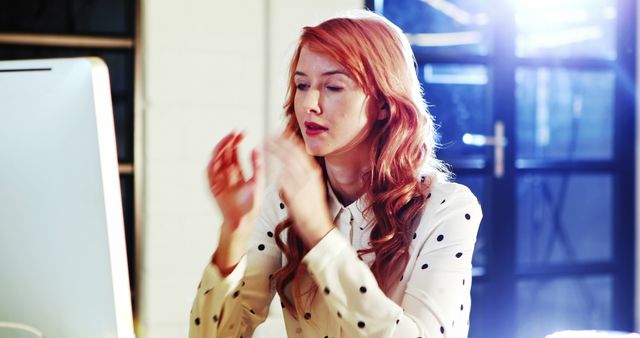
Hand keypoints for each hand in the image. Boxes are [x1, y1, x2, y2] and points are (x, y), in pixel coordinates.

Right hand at [207, 131, 264, 268]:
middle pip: (226, 154)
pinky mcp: (213, 187)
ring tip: (227, 140)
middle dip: (229, 142)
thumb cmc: (252, 206)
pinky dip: (212, 164)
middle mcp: (228, 175)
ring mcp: (219, 180)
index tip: (242, 132)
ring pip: (217, 160)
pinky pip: (209, 173)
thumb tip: (256, 149)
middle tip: (235, 132)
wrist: (243, 223)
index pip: (236, 153)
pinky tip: (217, 155)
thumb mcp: (258, 183)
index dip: (238, 142)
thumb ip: (257, 167)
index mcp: (239, 173)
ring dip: (221, 149)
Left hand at [266, 135, 333, 247]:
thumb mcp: (312, 185)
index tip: (279, 133)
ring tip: (263, 145)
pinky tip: (265, 164)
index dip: (288, 140)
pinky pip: (282, 178)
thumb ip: (303, 173)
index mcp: (313, 172)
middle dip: (279, 143)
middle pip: (292, 153)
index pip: (300, 151)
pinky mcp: (295, 194)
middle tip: (267, 136)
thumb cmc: (313, 207)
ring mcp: (302, 184)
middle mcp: (309, 175)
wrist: (317, 225)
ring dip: (274, 152)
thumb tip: (290, 163)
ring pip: (286, 163)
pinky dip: (274, 170)